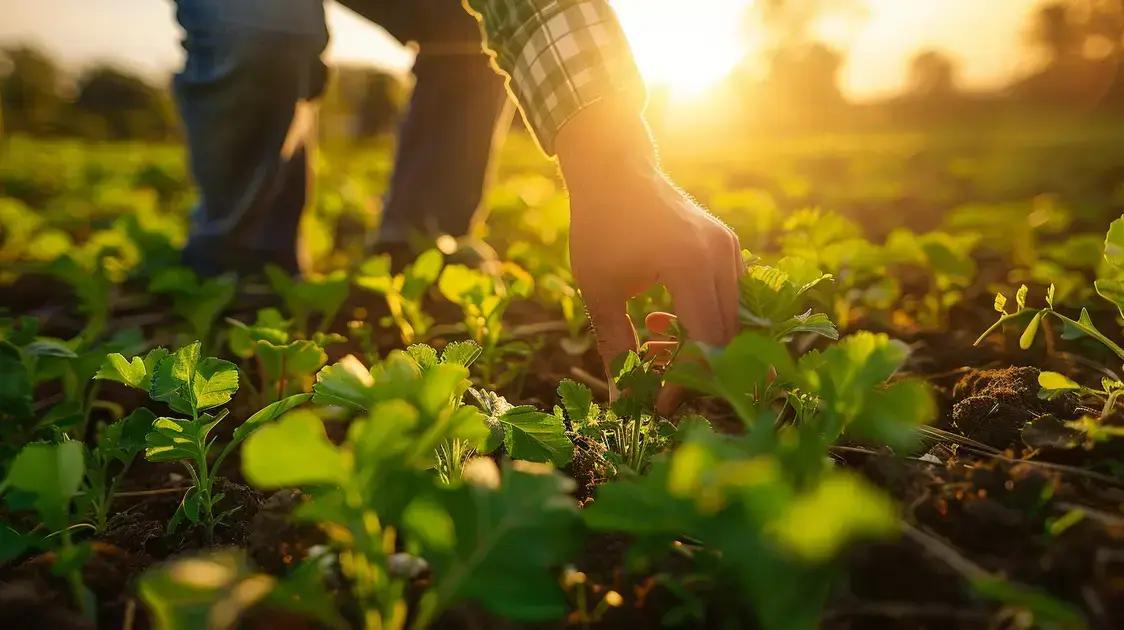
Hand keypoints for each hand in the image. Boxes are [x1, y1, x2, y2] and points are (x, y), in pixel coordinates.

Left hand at [557, 105, 741, 378]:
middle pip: (724, 335)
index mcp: (689, 265)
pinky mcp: (727, 245)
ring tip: (650, 337)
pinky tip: (662, 316)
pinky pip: (727, 296)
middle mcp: (720, 255)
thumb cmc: (600, 226)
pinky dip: (701, 317)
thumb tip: (622, 401)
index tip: (660, 401)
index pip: (704, 343)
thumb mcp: (600, 290)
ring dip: (695, 342)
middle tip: (657, 381)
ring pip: (728, 318)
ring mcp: (729, 247)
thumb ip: (616, 346)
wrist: (614, 168)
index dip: (686, 381)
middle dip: (694, 368)